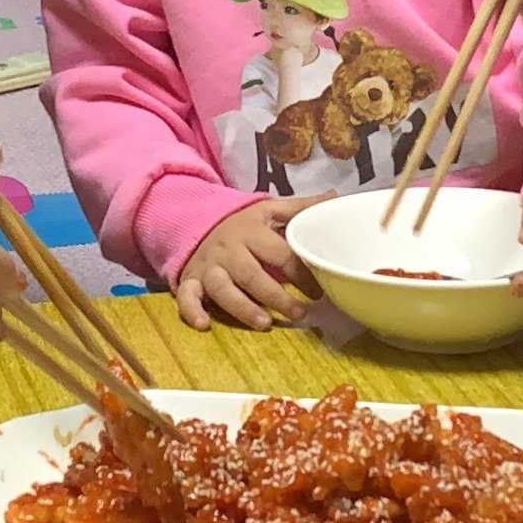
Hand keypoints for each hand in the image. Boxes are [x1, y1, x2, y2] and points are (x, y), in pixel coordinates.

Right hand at [176, 196, 318, 330]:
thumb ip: (300, 208)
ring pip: (222, 288)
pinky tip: (204, 325)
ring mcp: (208, 266)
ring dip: (242, 307)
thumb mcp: (269, 210)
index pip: (280, 253)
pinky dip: (192, 311)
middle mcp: (228, 249)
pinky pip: (186, 296)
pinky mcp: (190, 280)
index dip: (301, 273)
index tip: (318, 291)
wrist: (197, 223)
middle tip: (300, 313)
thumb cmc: (242, 224)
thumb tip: (336, 196)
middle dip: (276, 296)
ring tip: (265, 324)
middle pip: (251, 274)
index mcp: (251, 231)